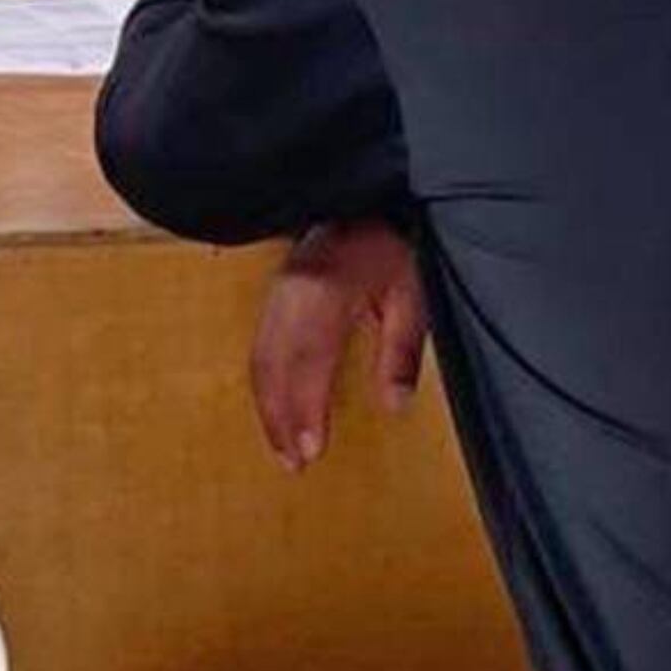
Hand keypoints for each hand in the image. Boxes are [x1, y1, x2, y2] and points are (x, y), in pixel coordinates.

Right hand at [250, 220, 429, 471]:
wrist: (366, 206)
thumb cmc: (392, 249)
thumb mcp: (412, 296)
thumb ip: (401, 351)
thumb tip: (394, 405)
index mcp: (326, 290)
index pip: (308, 360)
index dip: (306, 409)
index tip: (312, 449)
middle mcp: (291, 292)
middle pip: (274, 366)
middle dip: (280, 419)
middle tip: (293, 463)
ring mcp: (276, 291)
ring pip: (259, 359)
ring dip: (267, 408)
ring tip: (282, 450)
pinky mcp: (272, 294)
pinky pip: (258, 346)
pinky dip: (263, 385)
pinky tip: (274, 412)